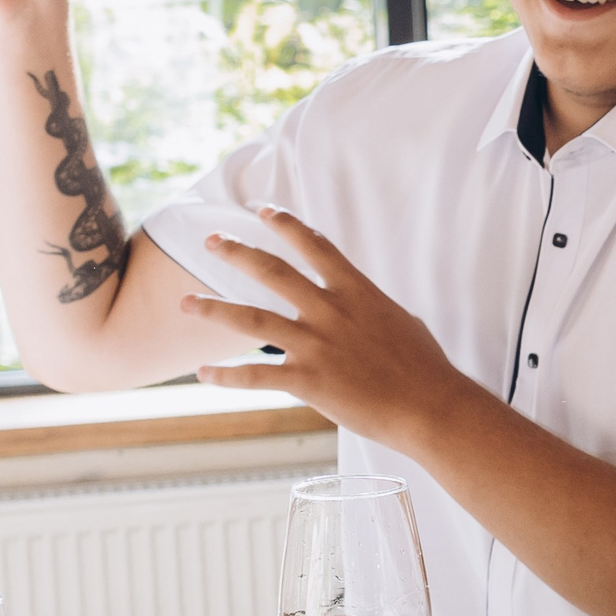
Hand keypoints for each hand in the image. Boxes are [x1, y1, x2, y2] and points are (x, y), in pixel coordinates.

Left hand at [185, 207, 479, 453]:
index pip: (316, 246)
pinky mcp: (308, 381)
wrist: (429, 405)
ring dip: (214, 310)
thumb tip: (358, 306)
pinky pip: (256, 376)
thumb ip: (368, 308)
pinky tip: (204, 374)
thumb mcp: (398, 320)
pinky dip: (226, 376)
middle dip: (238, 253)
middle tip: (212, 240)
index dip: (288, 225)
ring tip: (185, 303)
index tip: (264, 210)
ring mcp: (316, 346)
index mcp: (357, 292)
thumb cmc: (423, 365)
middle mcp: (331, 312)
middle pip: (274, 272)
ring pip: (252, 322)